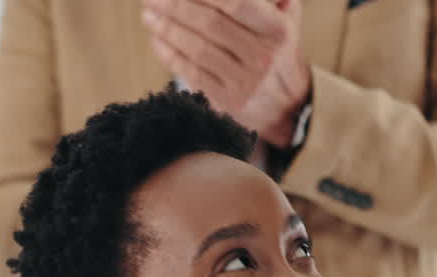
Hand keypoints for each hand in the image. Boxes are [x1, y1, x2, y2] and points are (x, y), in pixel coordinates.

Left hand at [142, 0, 310, 147]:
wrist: (288, 106)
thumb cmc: (276, 52)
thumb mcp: (284, 20)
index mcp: (277, 30)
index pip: (236, 3)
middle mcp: (262, 56)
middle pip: (210, 24)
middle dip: (175, 7)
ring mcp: (244, 81)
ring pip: (197, 49)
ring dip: (167, 29)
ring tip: (148, 14)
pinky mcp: (227, 101)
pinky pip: (192, 73)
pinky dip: (171, 55)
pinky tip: (156, 40)